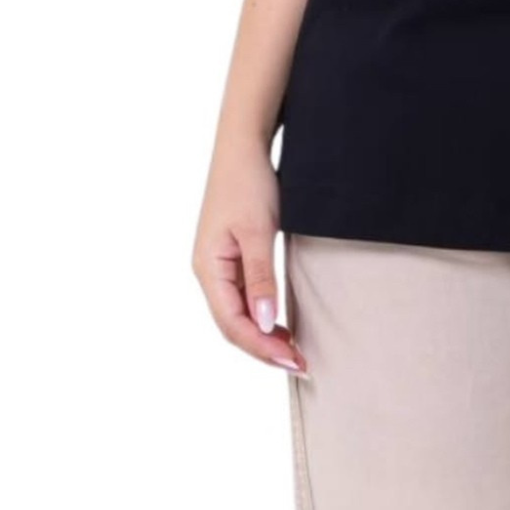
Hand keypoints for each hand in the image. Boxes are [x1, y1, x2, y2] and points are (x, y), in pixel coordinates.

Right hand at [191, 139, 308, 375]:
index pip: (232, 323)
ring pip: (238, 313)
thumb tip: (266, 323)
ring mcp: (219, 264)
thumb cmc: (249, 183)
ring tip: (294, 351)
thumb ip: (261, 276)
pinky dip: (262, 313)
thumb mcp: (258, 230)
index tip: (292, 360)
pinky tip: (281, 323)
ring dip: (264, 334)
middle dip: (264, 348)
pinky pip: (244, 296)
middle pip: (233, 324)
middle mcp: (209, 271)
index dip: (262, 347)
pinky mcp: (232, 255)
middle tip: (300, 364)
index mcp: (209, 268)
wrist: (244, 146)